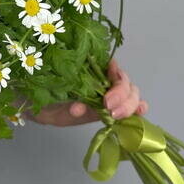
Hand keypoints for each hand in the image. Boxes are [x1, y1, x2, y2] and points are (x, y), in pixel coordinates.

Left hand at [28, 59, 148, 126]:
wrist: (46, 108)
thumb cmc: (50, 93)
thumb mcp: (57, 95)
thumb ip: (67, 100)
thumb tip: (78, 108)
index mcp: (93, 67)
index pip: (114, 69)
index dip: (115, 84)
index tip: (106, 99)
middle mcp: (105, 79)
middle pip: (126, 83)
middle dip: (122, 97)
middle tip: (109, 109)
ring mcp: (112, 94)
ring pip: (132, 94)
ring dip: (129, 105)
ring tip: (116, 116)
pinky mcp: (114, 109)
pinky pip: (132, 106)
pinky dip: (137, 109)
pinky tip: (138, 114)